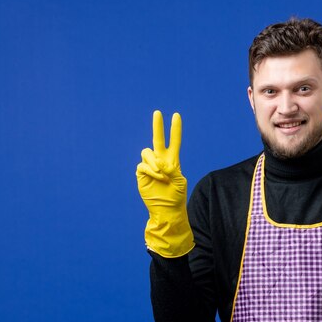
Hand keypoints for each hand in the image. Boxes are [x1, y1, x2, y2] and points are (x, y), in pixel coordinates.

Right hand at [136, 110, 193, 256]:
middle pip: (157, 139)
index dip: (175, 129)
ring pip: (147, 152)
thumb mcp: (179, 182)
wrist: (166, 209)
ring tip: (162, 175)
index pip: (174, 141)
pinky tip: (157, 177)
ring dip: (154, 162)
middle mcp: (160, 161)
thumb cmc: (176, 196)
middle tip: (157, 112)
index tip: (176, 116)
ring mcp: (150, 166)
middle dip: (158, 126)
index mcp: (173, 160)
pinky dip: (150, 170)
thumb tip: (159, 163)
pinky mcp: (141, 174)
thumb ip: (172, 170)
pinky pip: (142, 165)